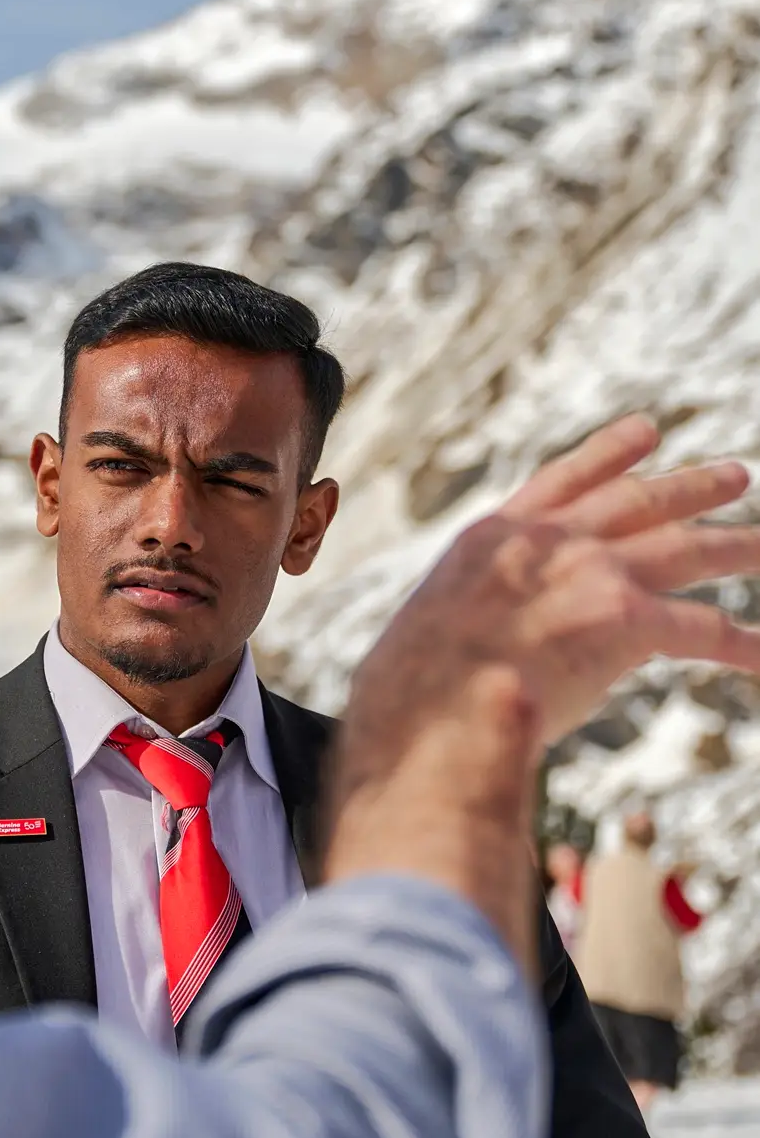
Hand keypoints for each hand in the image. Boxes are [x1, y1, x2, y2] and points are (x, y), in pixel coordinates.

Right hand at [326, 416, 759, 967]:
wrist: (432, 705)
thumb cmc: (412, 689)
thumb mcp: (430, 632)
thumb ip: (469, 627)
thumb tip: (473, 661)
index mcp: (493, 539)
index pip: (563, 481)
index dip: (609, 454)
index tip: (645, 432)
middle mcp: (547, 543)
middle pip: (638, 502)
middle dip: (691, 487)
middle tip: (734, 475)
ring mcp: (590, 573)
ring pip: (684, 549)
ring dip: (735, 545)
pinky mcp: (627, 620)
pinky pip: (707, 628)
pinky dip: (745, 644)